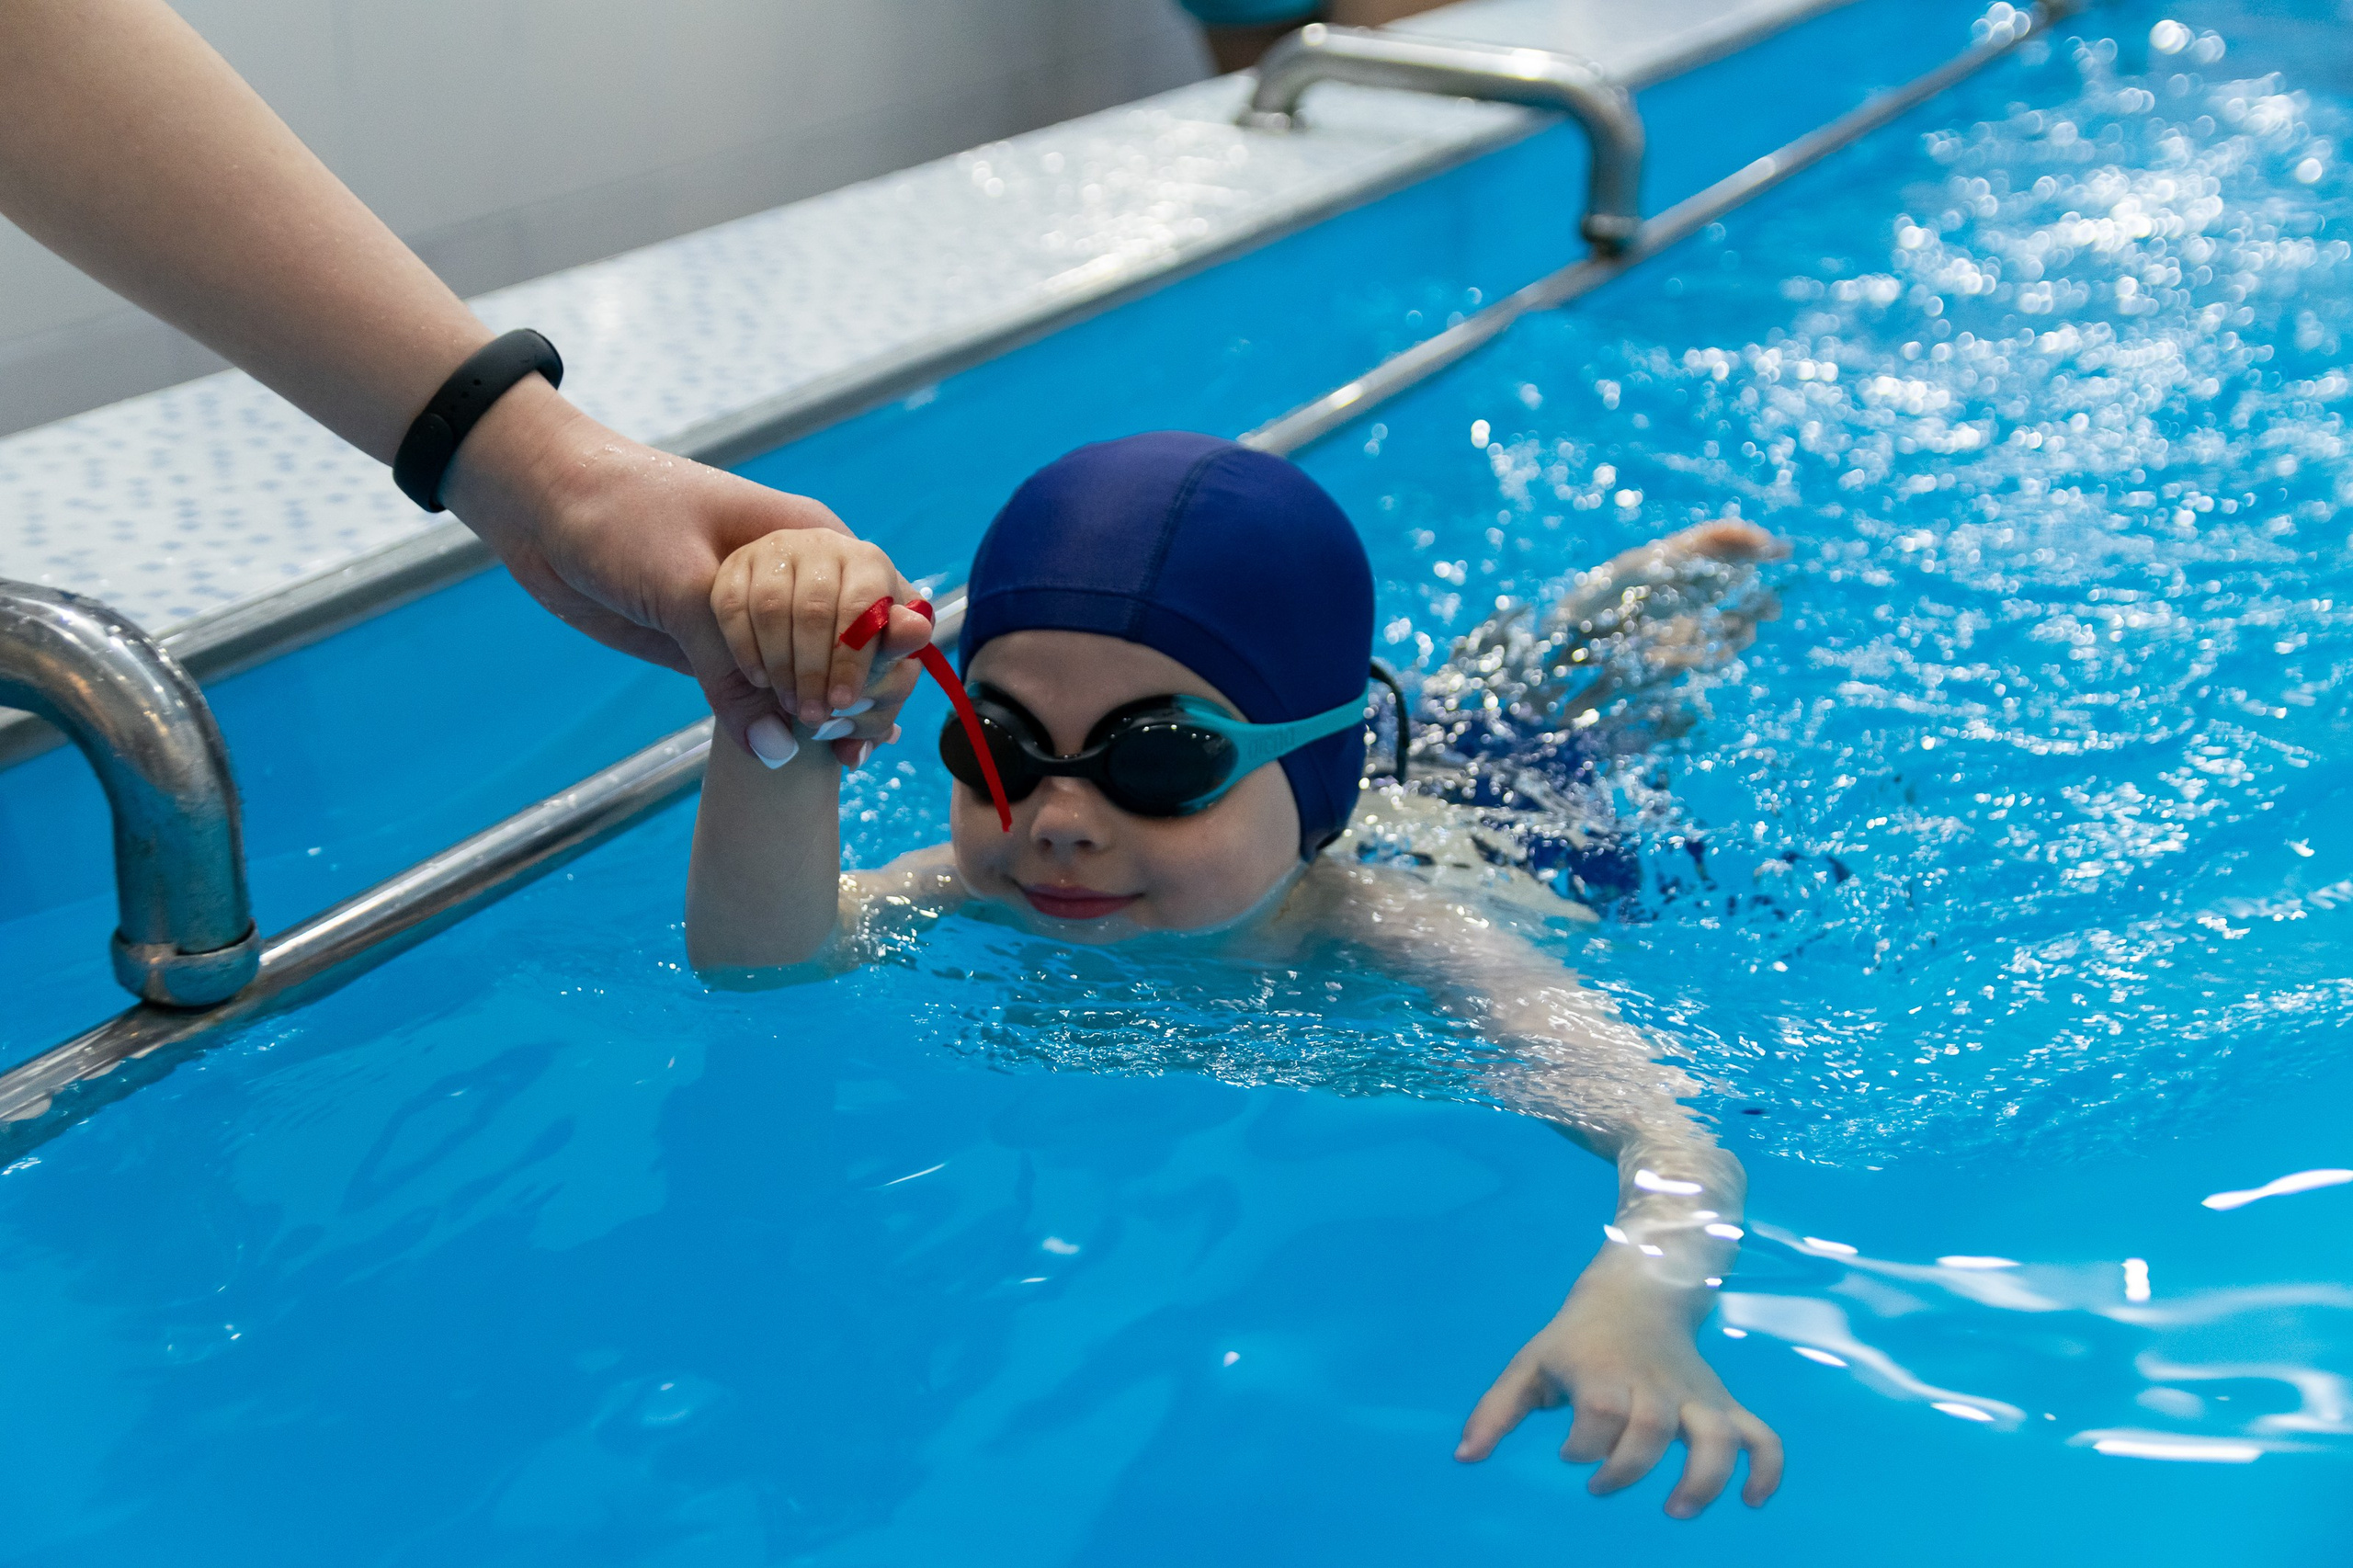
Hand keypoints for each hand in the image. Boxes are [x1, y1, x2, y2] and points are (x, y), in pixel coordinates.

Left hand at [438, 375, 922, 760]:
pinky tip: (831, 758)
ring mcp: (767, 616)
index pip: (875, 598)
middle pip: (866, 641)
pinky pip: (779, 692)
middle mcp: (799, 576)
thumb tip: (776, 750)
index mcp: (806, 536)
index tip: (839, 699)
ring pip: (828, 671)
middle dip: (862, 688)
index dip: (871, 651)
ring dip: (843, 714)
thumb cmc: (617, 514)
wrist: (540, 505)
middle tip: (826, 727)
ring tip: (841, 754)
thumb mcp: (679, 586)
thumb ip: (728, 669)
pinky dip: (804, 724)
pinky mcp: (730, 651)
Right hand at [709, 528, 932, 766]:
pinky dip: (746, 650)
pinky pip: (734, 605)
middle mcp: (827, 547)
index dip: (853, 659)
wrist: (805, 628)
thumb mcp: (878, 668)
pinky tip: (761, 680)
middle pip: (817, 610)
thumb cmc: (852, 655)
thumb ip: (889, 670)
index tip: (843, 703)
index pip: (866, 607)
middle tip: (812, 717)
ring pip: (773, 607)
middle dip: (814, 674)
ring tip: (789, 705)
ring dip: (780, 666)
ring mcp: (779, 550)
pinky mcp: (738, 563)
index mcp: (872, 566)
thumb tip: (900, 661)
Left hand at [1455, 1247, 1781, 1517]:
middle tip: (1601, 1486)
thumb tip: (1464, 1459)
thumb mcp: (1529, 1364)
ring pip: (1717, 1434)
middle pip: (1652, 1426)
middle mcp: (1653, 1383)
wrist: (1638, 1288)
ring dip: (1704, 1477)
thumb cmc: (1575, 1338)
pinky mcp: (1722, 1404)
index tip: (1571, 1451)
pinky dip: (1766, 1468)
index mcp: (1603, 1370)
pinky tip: (1752, 1500)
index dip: (1582, 1444)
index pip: (1599, 1411)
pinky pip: (1760, 1434)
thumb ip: (1496, 1411)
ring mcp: (1694, 1395)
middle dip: (1628, 1466)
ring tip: (1677, 1509)